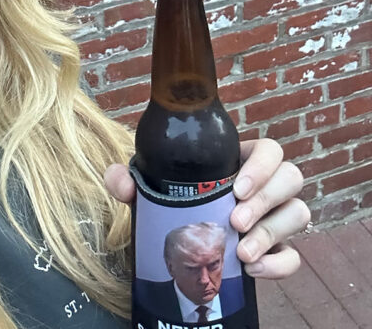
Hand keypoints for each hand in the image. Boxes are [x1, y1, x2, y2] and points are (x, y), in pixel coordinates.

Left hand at [103, 137, 309, 279]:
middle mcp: (265, 185)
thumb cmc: (173, 203)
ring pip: (299, 214)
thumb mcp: (150, 188)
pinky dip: (279, 264)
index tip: (237, 188)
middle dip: (267, 200)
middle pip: (292, 178)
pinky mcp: (279, 250)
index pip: (270, 149)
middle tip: (234, 221)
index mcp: (241, 160)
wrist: (181, 246)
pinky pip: (295, 256)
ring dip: (272, 233)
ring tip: (241, 252)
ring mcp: (276, 217)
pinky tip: (253, 269)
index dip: (262, 165)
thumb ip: (129, 180)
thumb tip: (121, 181)